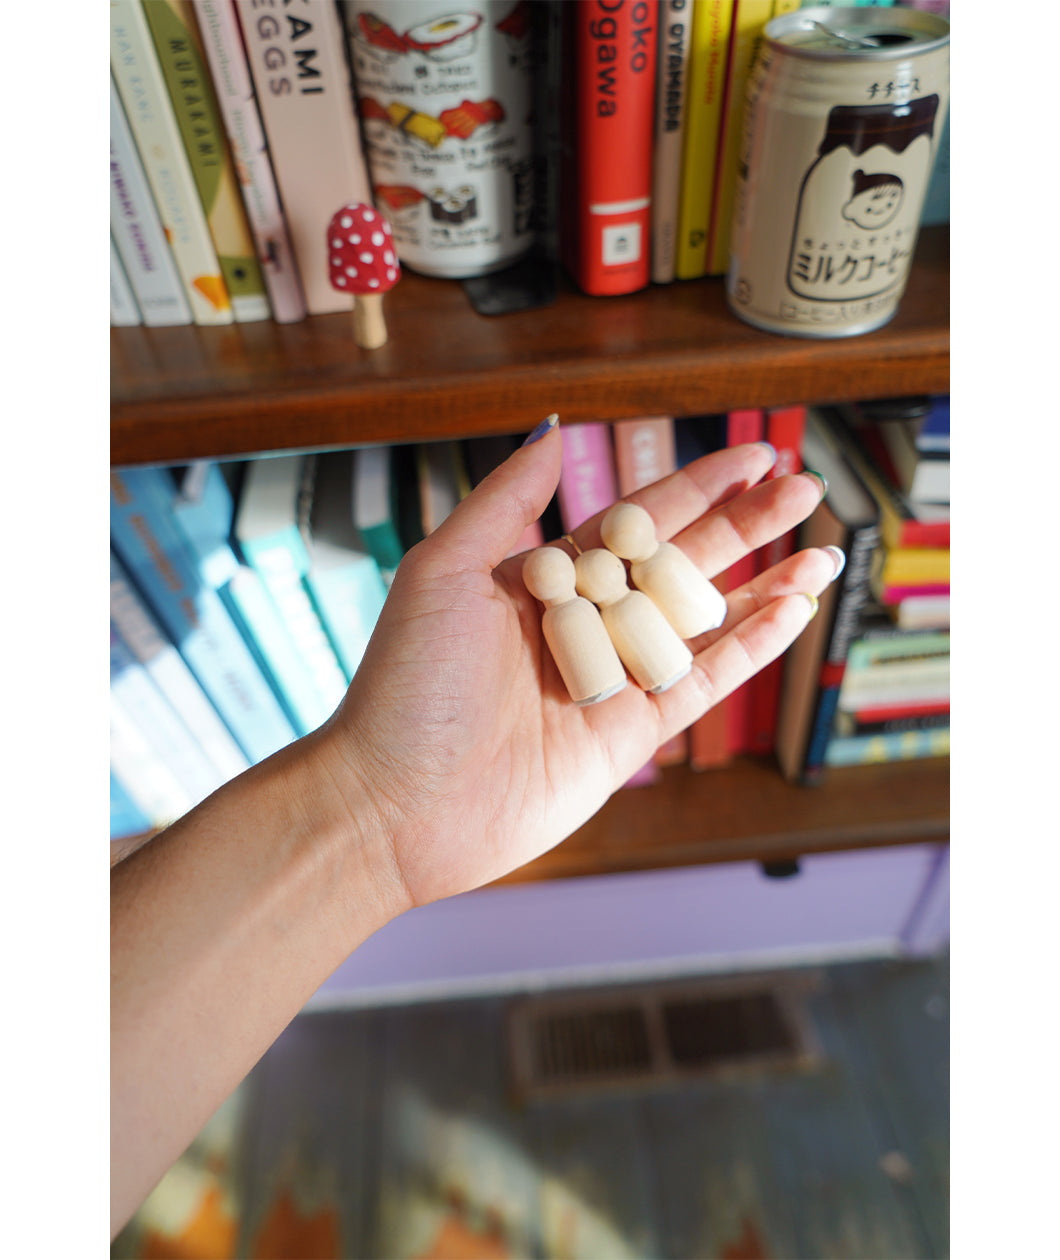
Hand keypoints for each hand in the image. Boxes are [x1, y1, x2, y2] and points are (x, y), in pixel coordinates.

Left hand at [318, 423, 836, 910]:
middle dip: (745, 525)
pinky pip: (701, 682)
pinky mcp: (629, 733)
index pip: (634, 521)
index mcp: (543, 578)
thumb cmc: (408, 684)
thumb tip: (554, 430)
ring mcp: (611, 679)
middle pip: (681, 563)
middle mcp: (583, 623)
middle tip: (806, 486)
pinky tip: (792, 610)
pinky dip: (749, 648)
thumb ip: (506, 501)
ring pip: (703, 623)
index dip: (696, 488)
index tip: (752, 456)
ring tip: (823, 551)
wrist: (396, 804)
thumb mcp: (445, 571)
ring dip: (766, 586)